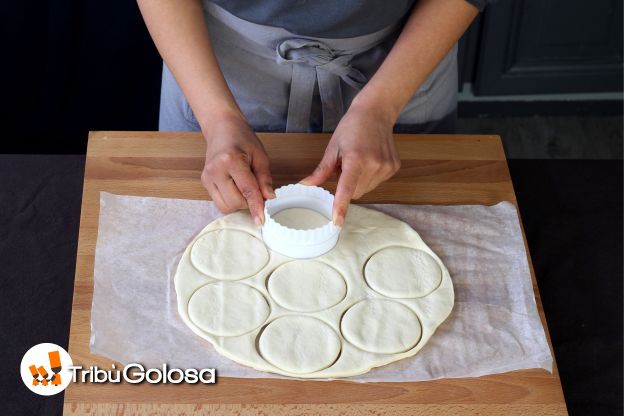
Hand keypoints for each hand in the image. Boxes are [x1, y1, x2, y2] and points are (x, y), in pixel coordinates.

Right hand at [201, 114, 274, 224]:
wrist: (221, 128)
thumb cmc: (242, 139)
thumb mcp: (260, 155)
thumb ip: (264, 178)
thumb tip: (269, 198)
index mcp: (231, 160)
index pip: (247, 190)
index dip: (256, 207)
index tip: (261, 220)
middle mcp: (216, 170)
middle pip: (235, 202)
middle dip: (249, 203)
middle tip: (257, 191)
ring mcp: (207, 177)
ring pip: (225, 206)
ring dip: (239, 204)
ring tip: (245, 188)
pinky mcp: (204, 182)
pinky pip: (219, 202)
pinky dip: (231, 200)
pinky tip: (236, 188)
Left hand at [300, 106, 399, 226]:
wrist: (377, 113)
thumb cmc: (352, 127)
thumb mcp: (333, 147)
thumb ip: (321, 170)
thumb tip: (305, 186)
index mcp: (356, 159)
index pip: (346, 189)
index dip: (340, 207)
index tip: (337, 222)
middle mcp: (374, 165)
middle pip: (355, 193)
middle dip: (347, 186)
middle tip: (345, 166)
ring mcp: (386, 167)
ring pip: (365, 190)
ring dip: (358, 182)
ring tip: (358, 161)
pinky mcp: (393, 168)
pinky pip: (376, 183)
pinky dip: (369, 177)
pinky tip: (369, 160)